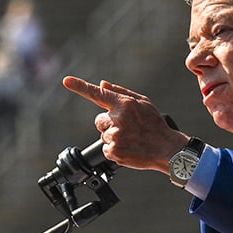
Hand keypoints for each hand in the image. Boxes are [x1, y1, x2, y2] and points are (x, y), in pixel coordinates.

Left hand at [62, 76, 187, 172]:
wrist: (166, 149)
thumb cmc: (155, 124)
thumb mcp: (143, 103)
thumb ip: (121, 92)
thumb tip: (102, 83)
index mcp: (125, 104)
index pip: (98, 93)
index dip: (80, 86)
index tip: (66, 80)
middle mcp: (118, 119)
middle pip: (99, 120)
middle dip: (109, 124)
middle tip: (128, 129)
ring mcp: (115, 136)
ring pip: (103, 135)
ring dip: (113, 137)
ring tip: (131, 139)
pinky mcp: (114, 151)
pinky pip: (106, 149)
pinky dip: (114, 150)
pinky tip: (128, 148)